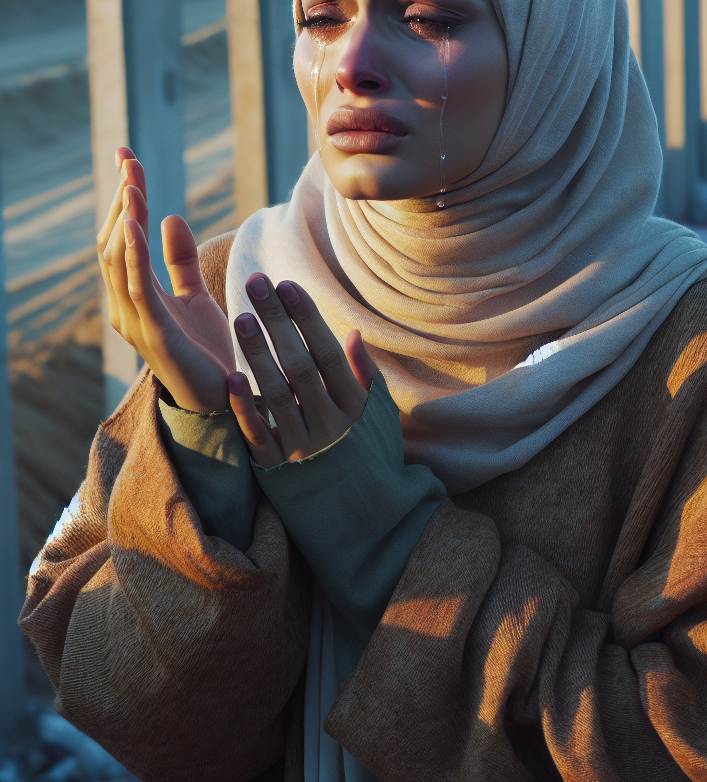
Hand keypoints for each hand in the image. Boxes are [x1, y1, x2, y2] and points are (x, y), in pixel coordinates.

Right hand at [97, 147, 234, 412]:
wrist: (223, 398)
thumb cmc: (206, 350)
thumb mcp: (196, 295)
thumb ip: (181, 261)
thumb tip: (169, 216)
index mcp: (135, 294)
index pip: (124, 237)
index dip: (126, 198)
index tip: (130, 159)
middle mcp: (126, 305)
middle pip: (114, 242)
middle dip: (122, 200)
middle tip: (129, 160)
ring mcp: (135, 320)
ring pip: (119, 262)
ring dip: (126, 221)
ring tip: (133, 185)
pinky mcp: (153, 334)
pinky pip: (138, 288)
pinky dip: (135, 255)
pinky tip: (139, 227)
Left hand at [228, 274, 378, 467]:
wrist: (360, 518)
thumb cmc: (370, 456)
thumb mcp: (378, 416)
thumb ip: (365, 376)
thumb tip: (354, 333)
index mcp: (355, 407)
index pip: (328, 352)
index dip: (307, 317)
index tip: (287, 285)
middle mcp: (330, 424)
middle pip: (300, 364)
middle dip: (277, 322)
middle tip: (255, 284)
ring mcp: (302, 447)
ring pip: (277, 393)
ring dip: (257, 353)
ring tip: (241, 317)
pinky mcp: (277, 469)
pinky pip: (258, 435)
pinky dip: (245, 407)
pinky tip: (231, 377)